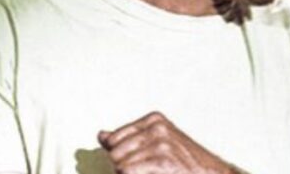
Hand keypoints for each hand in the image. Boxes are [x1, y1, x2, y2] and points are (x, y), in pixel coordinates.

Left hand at [98, 111, 246, 173]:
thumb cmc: (188, 164)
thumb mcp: (158, 143)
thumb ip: (128, 138)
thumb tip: (102, 135)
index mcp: (154, 120)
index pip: (113, 138)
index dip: (116, 156)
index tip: (131, 163)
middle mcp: (156, 128)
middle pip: (115, 152)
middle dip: (121, 167)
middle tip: (142, 171)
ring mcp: (160, 143)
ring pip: (120, 164)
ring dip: (127, 173)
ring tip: (150, 172)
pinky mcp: (162, 160)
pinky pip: (127, 171)